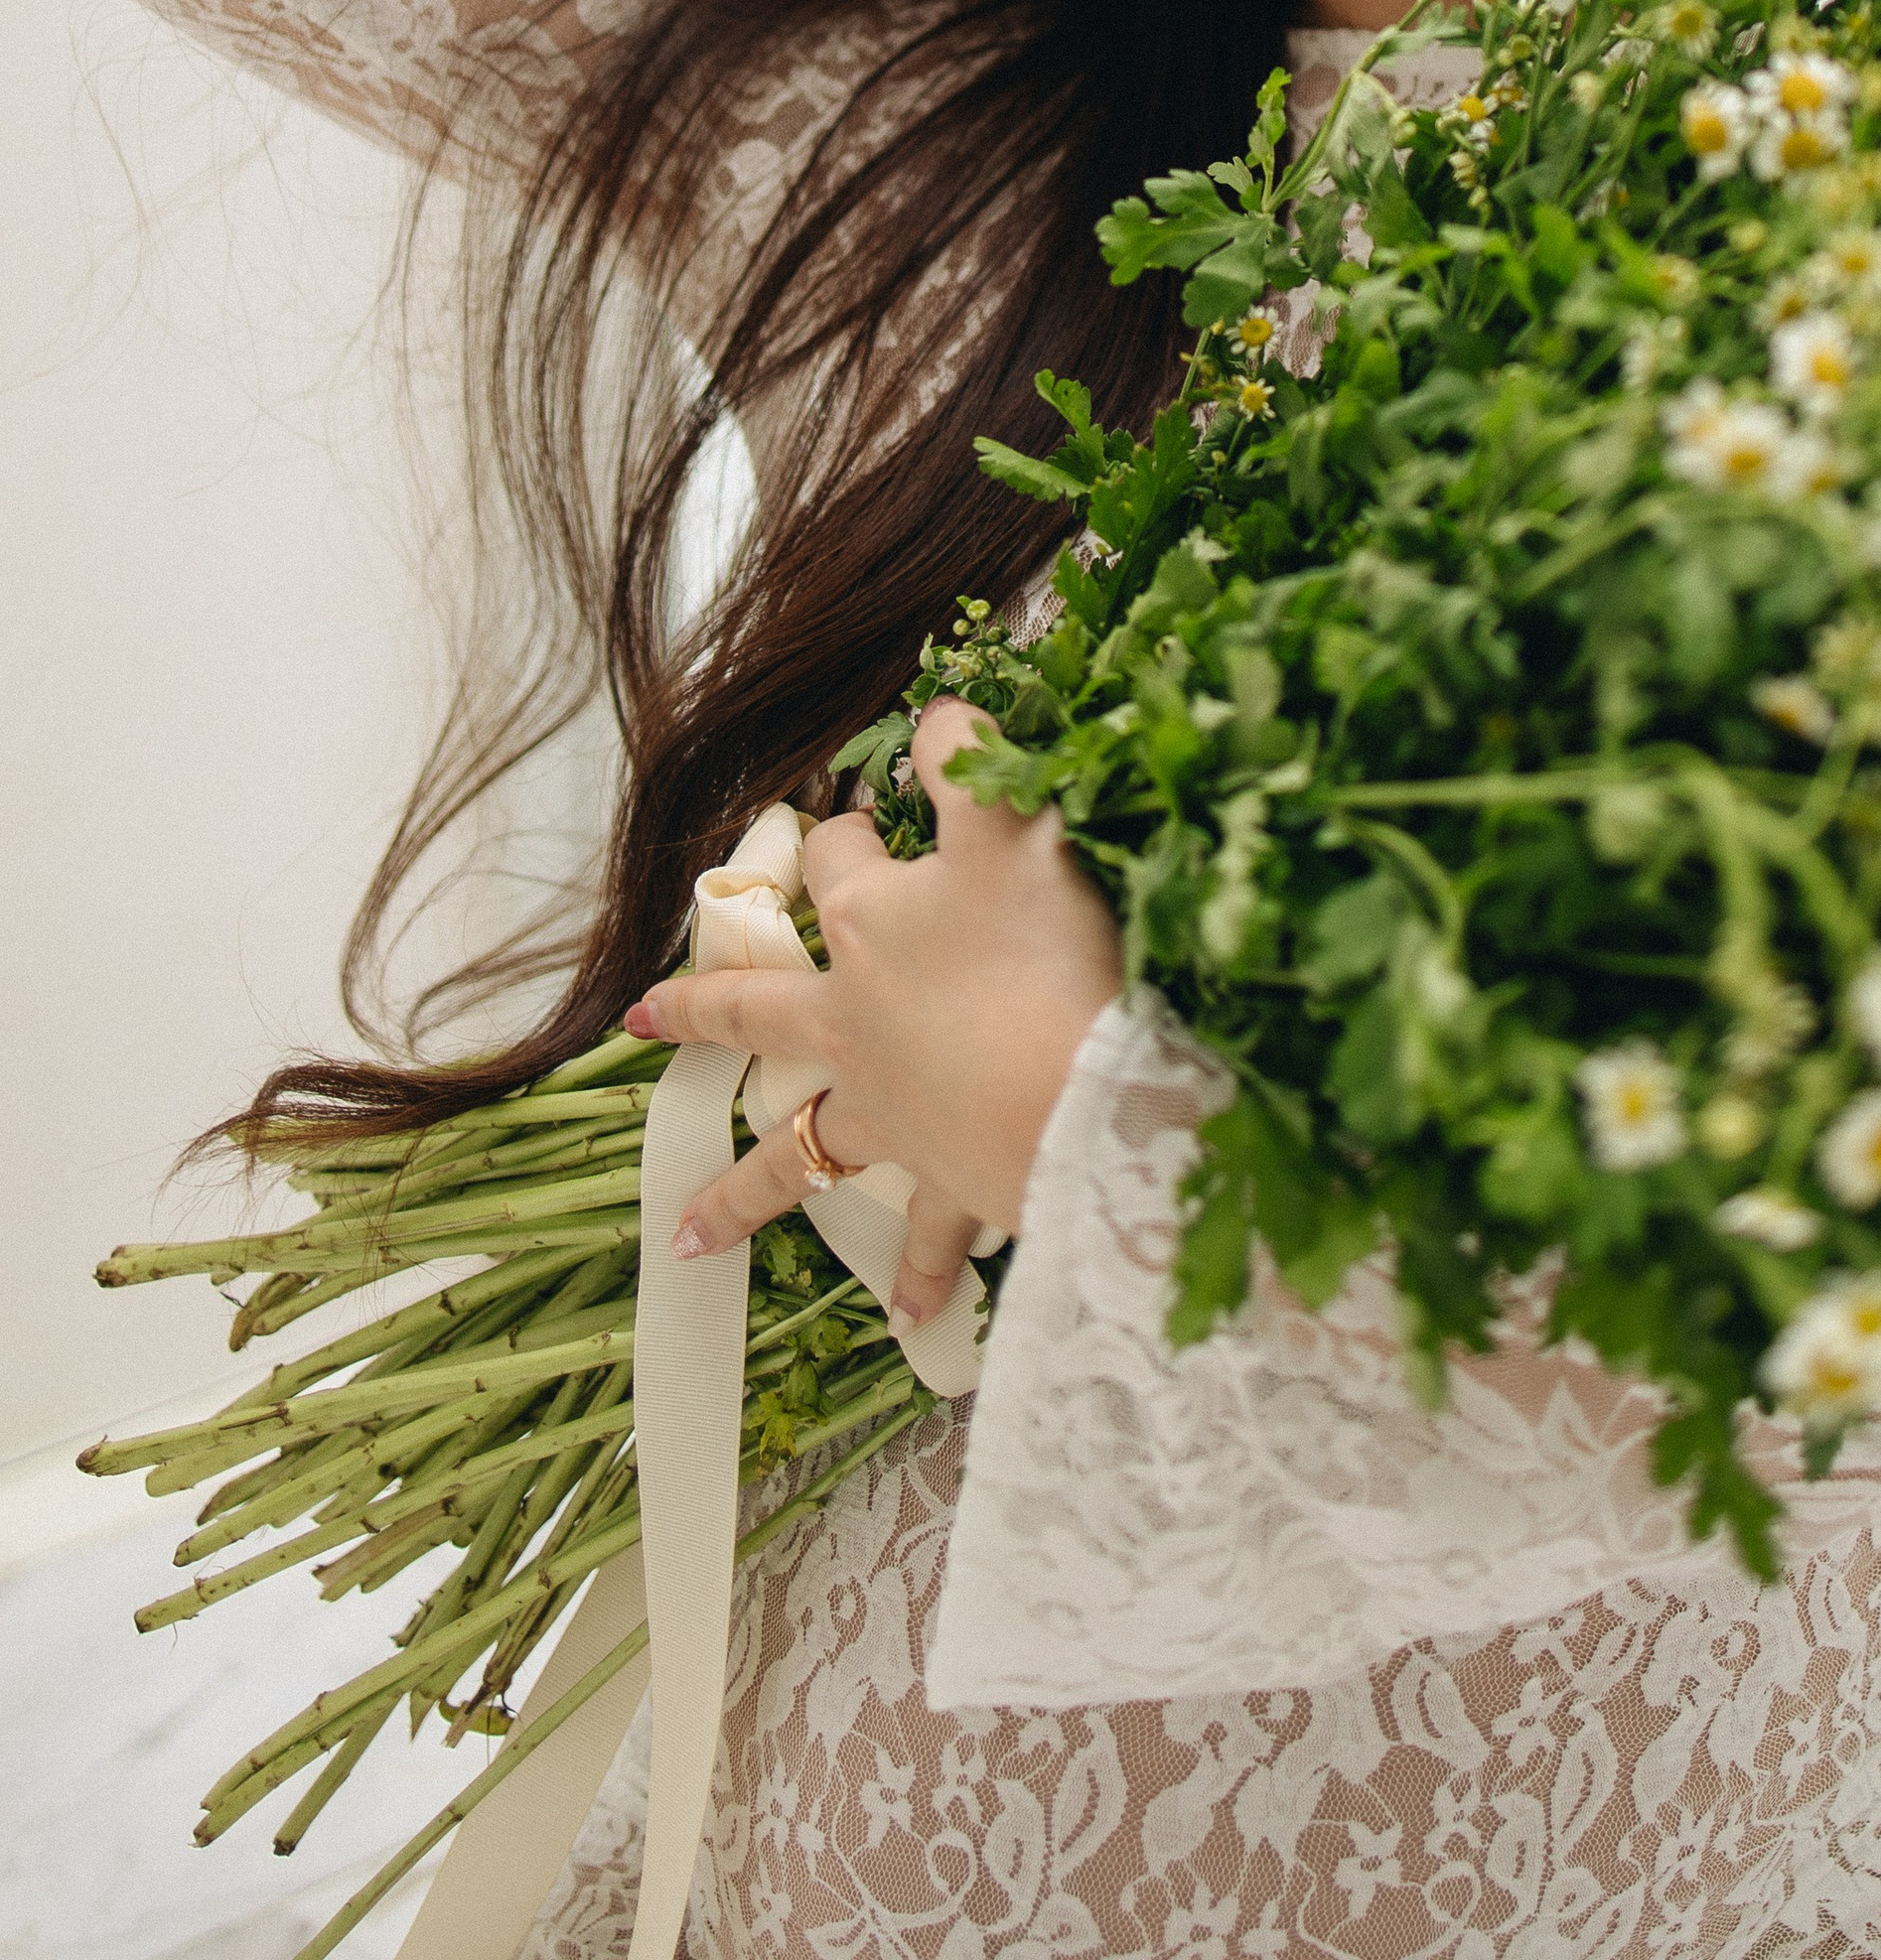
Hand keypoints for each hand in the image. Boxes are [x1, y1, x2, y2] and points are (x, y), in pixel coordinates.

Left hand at [627, 701, 1123, 1312]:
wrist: (1090, 1101)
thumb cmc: (1052, 954)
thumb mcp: (1019, 824)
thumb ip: (972, 758)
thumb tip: (935, 711)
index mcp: (873, 930)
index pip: (835, 866)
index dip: (842, 839)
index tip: (852, 822)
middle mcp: (859, 1024)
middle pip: (759, 1013)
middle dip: (702, 1012)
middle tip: (640, 1023)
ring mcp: (896, 1111)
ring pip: (803, 1154)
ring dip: (748, 1194)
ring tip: (686, 1238)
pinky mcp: (955, 1180)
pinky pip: (932, 1236)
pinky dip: (927, 1275)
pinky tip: (915, 1318)